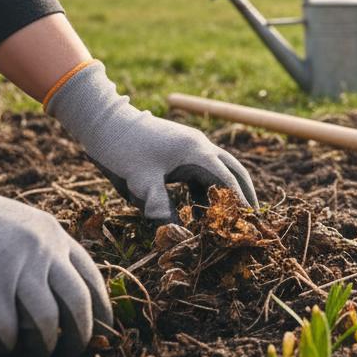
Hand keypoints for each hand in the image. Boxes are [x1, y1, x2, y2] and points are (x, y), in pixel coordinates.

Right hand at [0, 130, 111, 356]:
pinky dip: (3, 350)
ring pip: (45, 324)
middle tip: (71, 356)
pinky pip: (4, 333)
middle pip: (77, 305)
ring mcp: (13, 268)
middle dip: (79, 337)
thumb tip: (64, 305)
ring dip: (41, 349)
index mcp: (54, 235)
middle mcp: (42, 250)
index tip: (102, 332)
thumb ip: (44, 254)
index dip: (102, 311)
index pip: (92, 278)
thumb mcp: (21, 227)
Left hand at [46, 62, 257, 222]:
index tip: (246, 223)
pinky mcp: (180, 150)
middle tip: (253, 217)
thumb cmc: (123, 150)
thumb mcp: (142, 183)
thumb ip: (161, 208)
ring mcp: (191, 146)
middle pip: (233, 170)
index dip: (238, 203)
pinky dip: (207, 188)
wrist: (104, 123)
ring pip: (220, 169)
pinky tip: (201, 206)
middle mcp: (200, 146)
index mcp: (196, 152)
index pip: (226, 180)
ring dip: (226, 190)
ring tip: (230, 216)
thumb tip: (177, 233)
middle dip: (244, 193)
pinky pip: (202, 170)